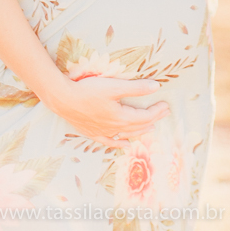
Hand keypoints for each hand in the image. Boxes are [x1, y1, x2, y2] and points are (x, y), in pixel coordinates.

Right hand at [45, 75, 169, 147]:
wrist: (63, 99)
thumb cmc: (88, 90)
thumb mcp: (114, 86)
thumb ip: (136, 88)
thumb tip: (156, 87)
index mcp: (121, 117)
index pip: (144, 116)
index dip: (156, 111)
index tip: (166, 106)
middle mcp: (114, 128)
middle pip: (138, 126)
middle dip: (152, 119)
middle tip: (163, 113)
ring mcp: (103, 133)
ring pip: (126, 135)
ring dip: (140, 131)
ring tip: (151, 128)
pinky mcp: (93, 133)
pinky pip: (110, 141)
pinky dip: (120, 143)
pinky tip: (125, 144)